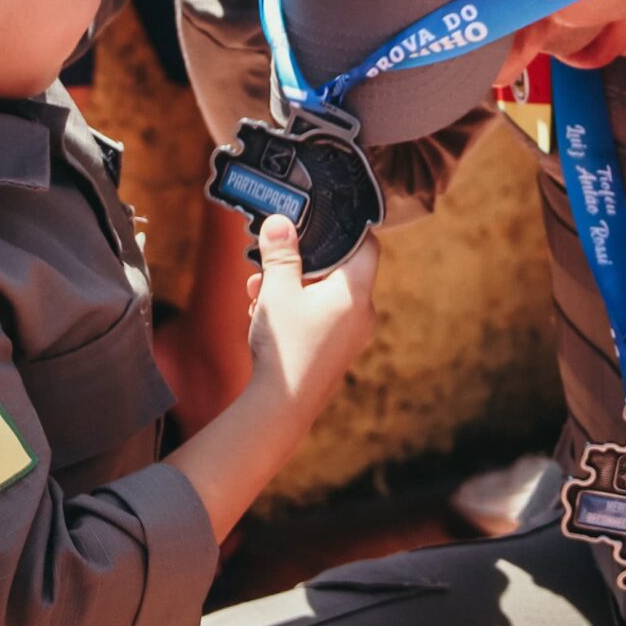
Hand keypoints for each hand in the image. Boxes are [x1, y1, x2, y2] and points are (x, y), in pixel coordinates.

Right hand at [240, 215, 377, 417]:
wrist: (281, 407)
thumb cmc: (285, 346)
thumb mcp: (277, 290)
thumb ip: (280, 253)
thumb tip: (280, 221)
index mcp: (355, 293)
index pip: (366, 245)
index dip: (346, 227)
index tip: (321, 217)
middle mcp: (361, 313)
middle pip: (340, 270)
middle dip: (303, 260)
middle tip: (275, 254)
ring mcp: (350, 336)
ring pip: (324, 294)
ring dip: (293, 285)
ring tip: (258, 286)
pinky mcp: (335, 351)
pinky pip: (321, 317)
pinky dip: (297, 308)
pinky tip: (264, 310)